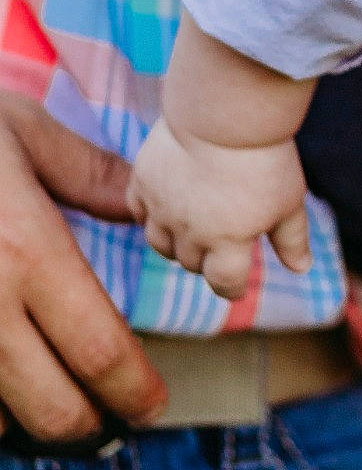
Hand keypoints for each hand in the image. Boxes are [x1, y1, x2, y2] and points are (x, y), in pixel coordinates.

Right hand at [0, 92, 166, 440]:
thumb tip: (138, 208)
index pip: (98, 349)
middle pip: (52, 410)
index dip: (133, 390)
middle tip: (112, 414)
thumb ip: (87, 174)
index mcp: (26, 251)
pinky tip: (2, 388)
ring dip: (30, 421)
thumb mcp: (20, 133)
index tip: (151, 404)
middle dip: (91, 423)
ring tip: (54, 397)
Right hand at [128, 118, 311, 300]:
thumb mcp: (289, 199)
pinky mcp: (144, 181)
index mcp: (228, 245)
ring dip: (177, 242)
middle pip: (192, 262)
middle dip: (207, 258)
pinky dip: (150, 214)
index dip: (233, 286)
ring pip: (161, 243)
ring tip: (193, 227)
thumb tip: (302, 269)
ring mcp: (162, 209)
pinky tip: (166, 205)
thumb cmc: (265, 156)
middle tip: (220, 240)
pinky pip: (138, 210)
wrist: (227, 110)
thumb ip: (292, 239)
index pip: (226, 284)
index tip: (238, 283)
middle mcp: (190, 234)